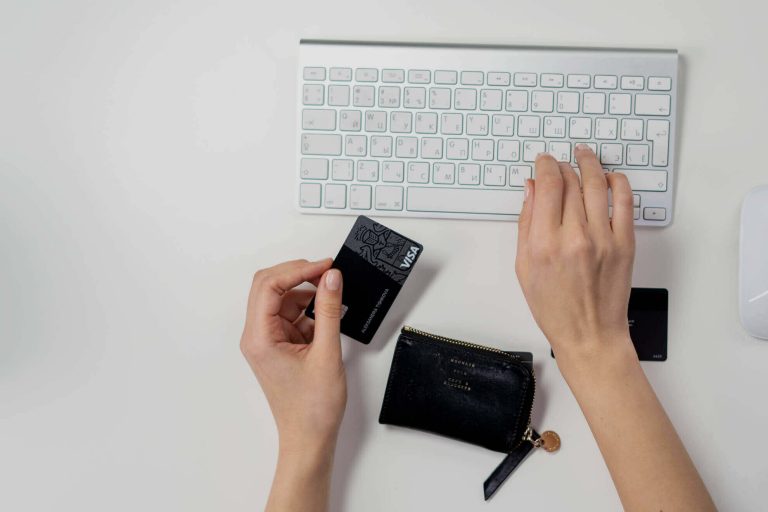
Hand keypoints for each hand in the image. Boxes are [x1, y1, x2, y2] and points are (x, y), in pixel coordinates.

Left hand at [240, 259, 346, 452]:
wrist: (309, 438)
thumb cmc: (312, 408)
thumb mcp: (327, 352)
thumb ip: (329, 310)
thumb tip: (331, 278)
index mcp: (259, 338)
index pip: (269, 286)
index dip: (298, 270)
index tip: (325, 266)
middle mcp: (257, 336)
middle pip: (269, 287)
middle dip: (298, 275)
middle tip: (327, 272)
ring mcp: (267, 340)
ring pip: (281, 299)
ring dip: (306, 293)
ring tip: (333, 296)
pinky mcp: (279, 345)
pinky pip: (291, 315)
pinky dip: (309, 310)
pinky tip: (327, 315)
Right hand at [515, 145, 635, 367]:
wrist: (589, 334)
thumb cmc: (555, 308)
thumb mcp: (524, 267)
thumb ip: (526, 224)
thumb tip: (530, 190)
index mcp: (544, 243)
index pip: (547, 186)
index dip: (545, 166)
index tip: (543, 161)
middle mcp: (574, 237)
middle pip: (571, 182)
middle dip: (563, 165)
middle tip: (559, 162)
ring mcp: (603, 239)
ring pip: (597, 185)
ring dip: (590, 164)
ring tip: (584, 155)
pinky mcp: (625, 244)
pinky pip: (625, 202)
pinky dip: (618, 183)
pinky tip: (610, 177)